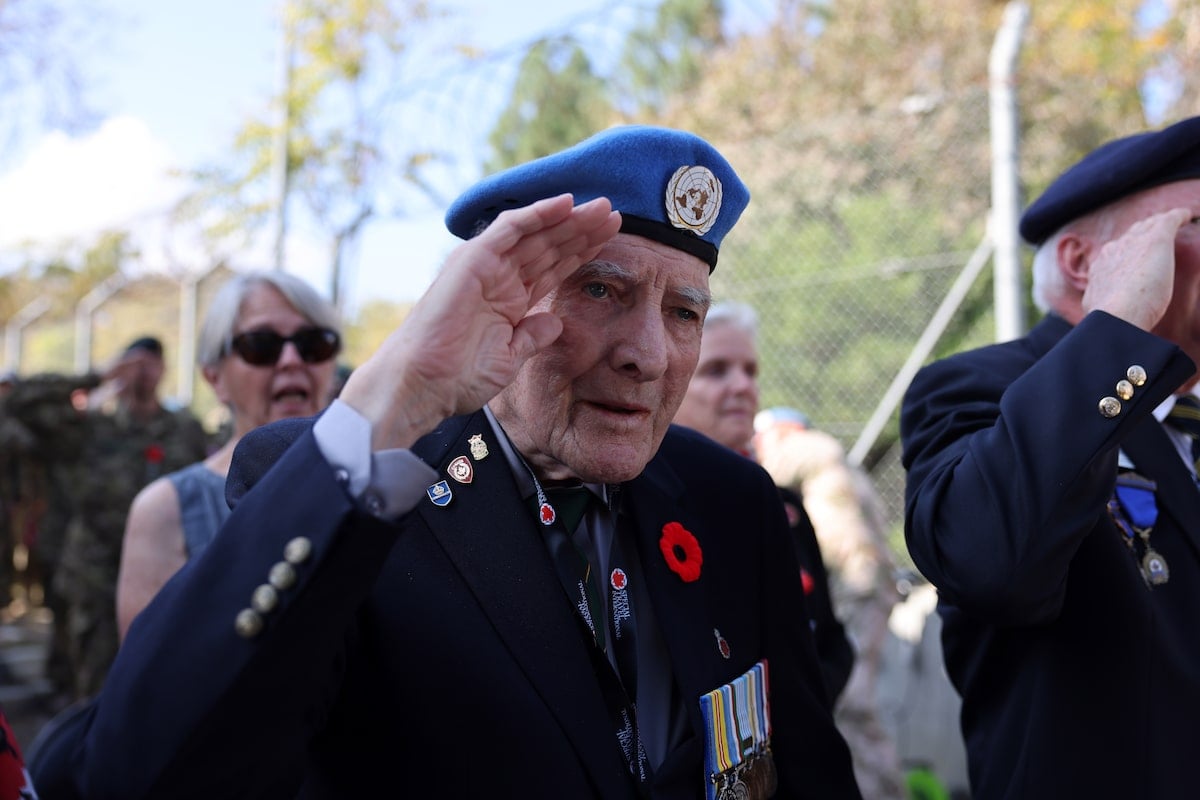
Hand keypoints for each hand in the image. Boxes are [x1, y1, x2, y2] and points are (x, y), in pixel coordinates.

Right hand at [339, 194, 621, 450]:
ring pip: (536, 233)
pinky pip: (510, 228)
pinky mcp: (473, 259)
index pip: (552, 268)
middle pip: (549, 246)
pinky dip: (538, 214)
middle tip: (616, 214)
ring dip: (569, 219)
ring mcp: (486, 265)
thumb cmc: (458, 376)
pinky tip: (567, 203)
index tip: (612, 241)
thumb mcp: (510, 356)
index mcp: (509, 299)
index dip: (581, 253)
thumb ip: (533, 335)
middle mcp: (499, 277)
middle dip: (582, 231)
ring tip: (603, 207)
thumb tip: (555, 321)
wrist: (423, 383)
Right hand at [1082, 207, 1192, 329]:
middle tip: (1153, 235)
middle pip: (1129, 235)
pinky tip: (1187, 215)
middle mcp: (1113, 250)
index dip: (1125, 253)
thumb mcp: (1095, 308)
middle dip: (1140, 234)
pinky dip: (1179, 217)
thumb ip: (1095, 303)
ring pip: (1147, 226)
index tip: (1134, 257)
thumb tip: (1090, 313)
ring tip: (1169, 223)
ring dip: (1158, 224)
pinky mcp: (1156, 239)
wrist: (1117, 315)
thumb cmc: (1110, 319)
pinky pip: (1170, 220)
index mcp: (1100, 267)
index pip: (1114, 253)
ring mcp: (1134, 243)